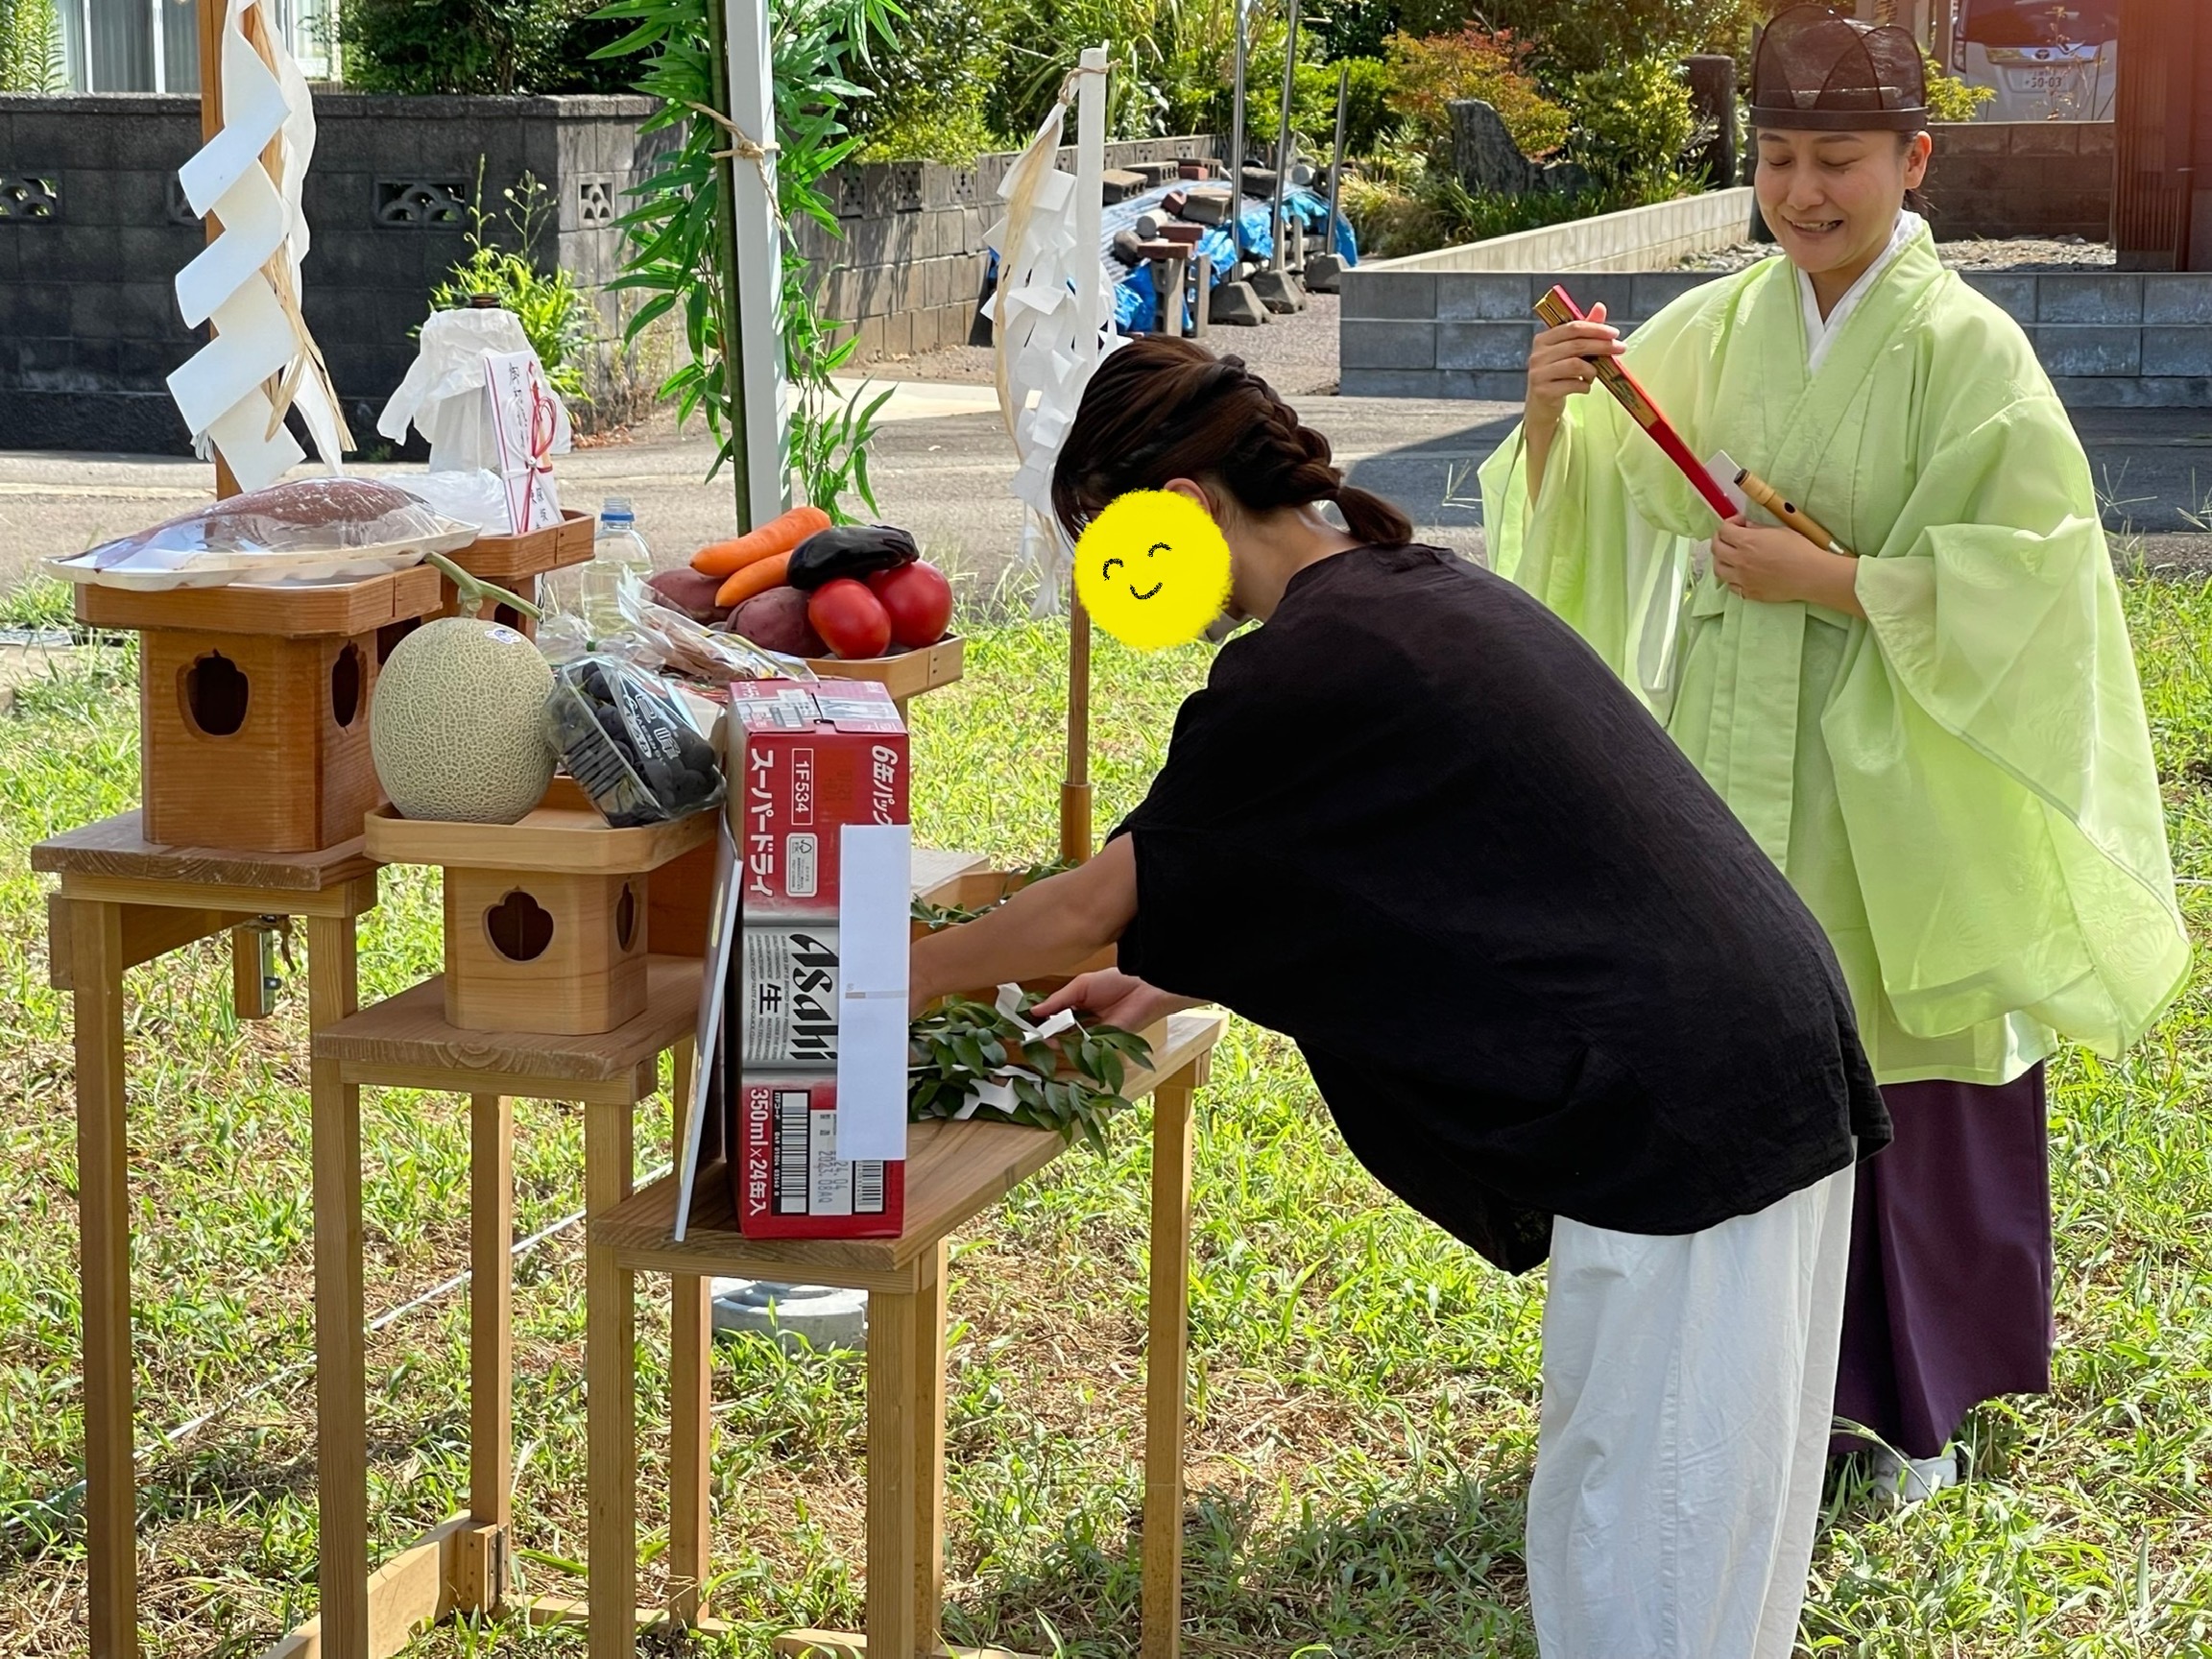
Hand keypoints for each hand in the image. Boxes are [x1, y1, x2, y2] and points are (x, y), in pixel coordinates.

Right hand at [1032, 969, 1194, 1031]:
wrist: (1144, 987)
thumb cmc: (1115, 981)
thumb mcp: (1080, 986)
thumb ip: (1058, 1000)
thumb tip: (1034, 1011)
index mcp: (1077, 1007)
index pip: (1053, 1018)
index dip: (1038, 1022)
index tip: (1021, 1026)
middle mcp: (1083, 1023)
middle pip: (1059, 1033)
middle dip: (1042, 1035)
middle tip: (1024, 1038)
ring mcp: (1093, 1035)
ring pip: (1069, 1043)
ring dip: (1054, 1041)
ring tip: (1038, 1039)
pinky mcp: (1104, 1045)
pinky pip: (1083, 1048)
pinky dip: (1070, 1046)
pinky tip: (1057, 1042)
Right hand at [1525, 302, 1623, 430]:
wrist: (1540, 406)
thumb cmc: (1557, 375)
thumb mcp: (1569, 351)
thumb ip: (1584, 330)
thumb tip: (1600, 307)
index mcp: (1543, 339)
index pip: (1573, 328)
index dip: (1596, 329)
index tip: (1615, 333)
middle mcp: (1537, 355)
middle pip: (1577, 345)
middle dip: (1602, 346)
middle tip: (1620, 348)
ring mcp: (1538, 373)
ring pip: (1576, 365)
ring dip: (1592, 370)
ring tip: (1594, 374)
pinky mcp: (1543, 391)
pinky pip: (1573, 384)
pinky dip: (1585, 386)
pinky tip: (1585, 387)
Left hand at [1710, 517, 1863, 614]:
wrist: (1811, 575)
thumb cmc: (1800, 550)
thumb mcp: (1779, 531)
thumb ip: (1758, 529)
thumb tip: (1746, 527)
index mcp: (1747, 542)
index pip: (1723, 530)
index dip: (1730, 524)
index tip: (1739, 523)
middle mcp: (1739, 560)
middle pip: (1716, 548)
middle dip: (1721, 539)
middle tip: (1731, 537)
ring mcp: (1742, 578)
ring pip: (1718, 569)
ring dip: (1722, 559)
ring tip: (1732, 556)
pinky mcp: (1748, 592)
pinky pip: (1730, 585)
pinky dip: (1732, 577)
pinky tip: (1741, 573)